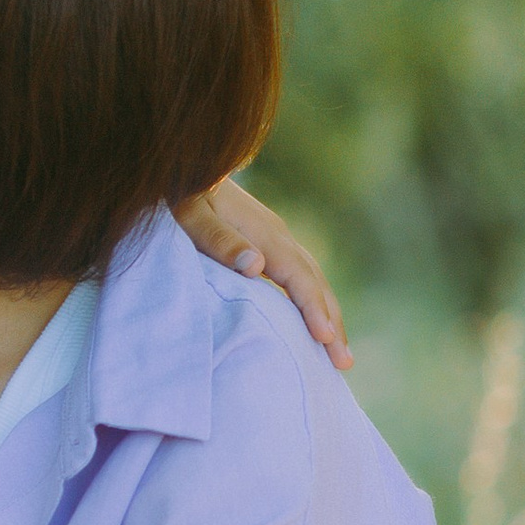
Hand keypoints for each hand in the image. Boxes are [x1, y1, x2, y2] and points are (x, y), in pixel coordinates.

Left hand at [177, 176, 349, 368]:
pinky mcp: (266, 240)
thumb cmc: (180, 191)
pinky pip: (299, 275)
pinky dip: (313, 300)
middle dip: (332, 322)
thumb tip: (257, 265)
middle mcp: (276, 236)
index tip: (325, 339)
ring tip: (339, 353)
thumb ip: (219, 240)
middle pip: (314, 283)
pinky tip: (313, 320)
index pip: (298, 277)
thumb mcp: (191, 214)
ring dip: (329, 314)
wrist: (183, 160)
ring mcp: (274, 237)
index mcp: (263, 233)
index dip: (312, 308)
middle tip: (344, 363)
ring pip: (311, 279)